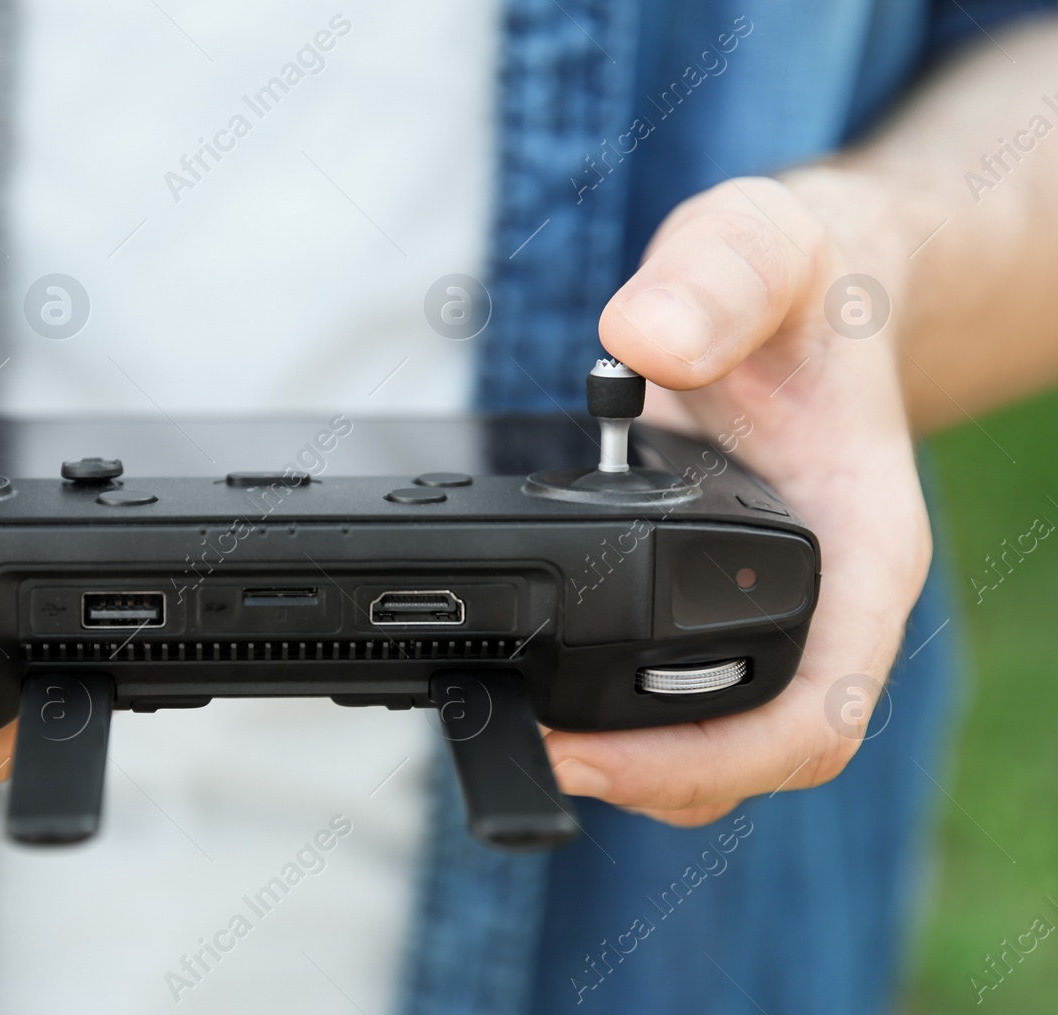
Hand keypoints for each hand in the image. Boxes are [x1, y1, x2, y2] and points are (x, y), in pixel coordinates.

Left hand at [545, 173, 930, 825]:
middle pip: (761, 754)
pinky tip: (548, 684)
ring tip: (532, 735)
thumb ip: (716, 279)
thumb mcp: (762, 244)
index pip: (815, 710)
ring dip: (635, 763)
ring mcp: (780, 608)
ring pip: (725, 740)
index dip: (708, 761)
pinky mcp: (725, 599)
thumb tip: (646, 338)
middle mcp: (830, 598)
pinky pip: (688, 687)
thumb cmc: (805, 283)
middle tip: (536, 754)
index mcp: (860, 547)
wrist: (816, 292)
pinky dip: (623, 709)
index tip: (593, 756)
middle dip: (651, 780)